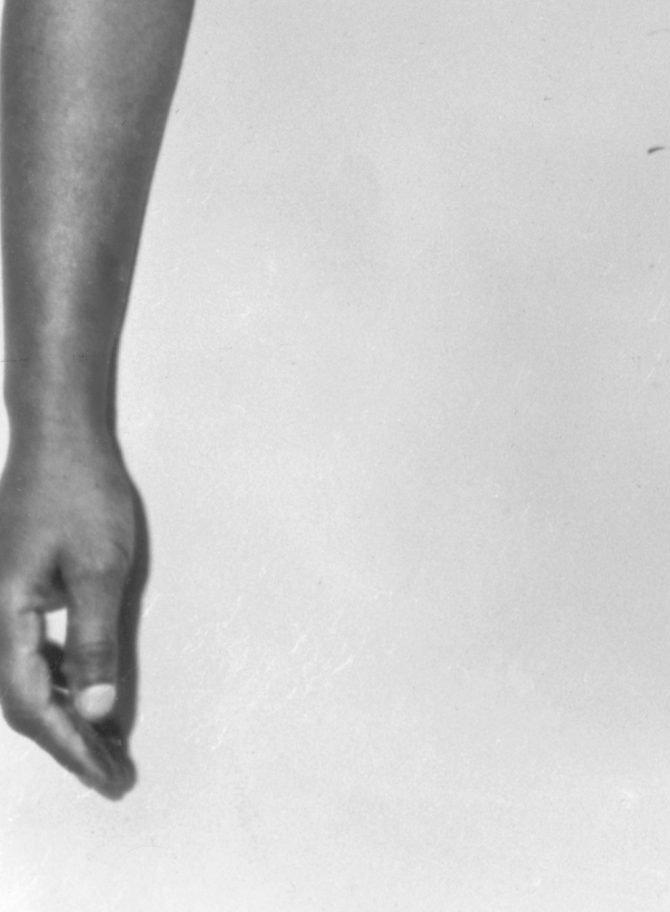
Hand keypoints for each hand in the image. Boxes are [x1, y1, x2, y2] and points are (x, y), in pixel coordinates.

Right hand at [0, 430, 139, 796]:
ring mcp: (4, 607)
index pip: (34, 704)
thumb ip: (96, 639)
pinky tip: (92, 692)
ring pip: (29, 681)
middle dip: (70, 742)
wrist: (58, 436)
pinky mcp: (18, 595)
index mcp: (5, 618)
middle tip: (115, 776)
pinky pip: (34, 653)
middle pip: (26, 702)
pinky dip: (64, 680)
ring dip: (68, 715)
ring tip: (111, 746)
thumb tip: (101, 708)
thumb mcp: (100, 566)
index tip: (108, 778)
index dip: (71, 747)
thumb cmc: (80, 492)